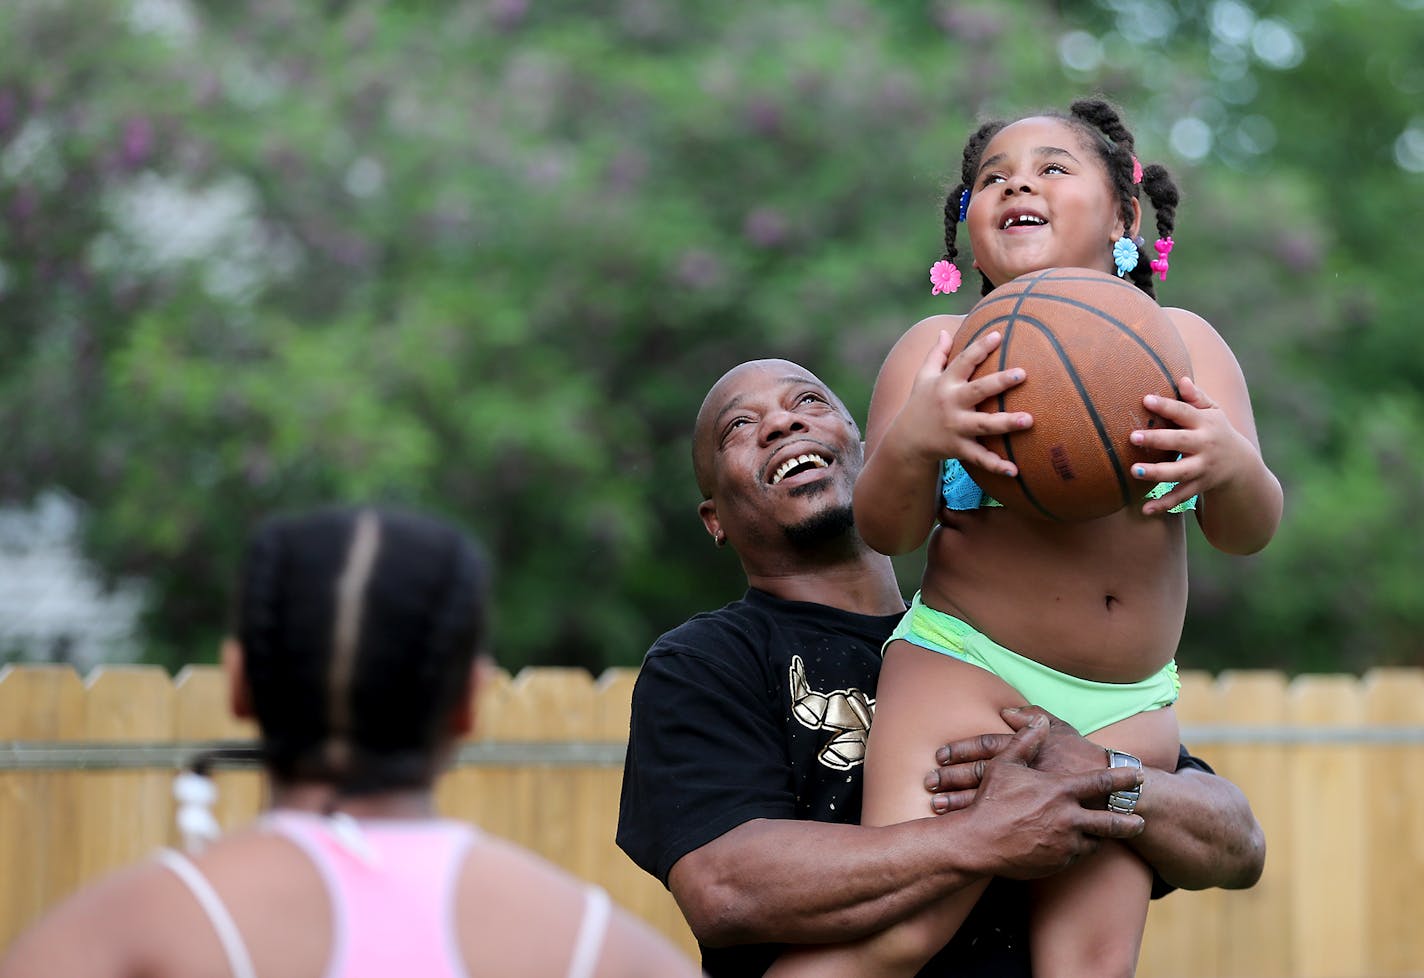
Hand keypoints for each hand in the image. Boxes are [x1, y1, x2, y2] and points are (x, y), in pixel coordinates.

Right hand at [890, 328, 1031, 475]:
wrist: (905, 442)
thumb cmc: (919, 404)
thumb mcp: (922, 377)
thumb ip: (936, 355)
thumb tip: (945, 331)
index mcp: (945, 383)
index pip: (963, 361)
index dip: (980, 348)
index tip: (999, 335)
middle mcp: (951, 404)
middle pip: (978, 391)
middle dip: (999, 382)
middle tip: (1023, 374)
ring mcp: (955, 427)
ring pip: (983, 425)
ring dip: (1006, 423)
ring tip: (1030, 420)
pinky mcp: (958, 448)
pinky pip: (979, 457)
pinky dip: (995, 464)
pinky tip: (1015, 470)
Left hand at [925, 706, 1107, 812]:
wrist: (1116, 795)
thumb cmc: (1084, 758)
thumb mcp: (1062, 731)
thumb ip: (1033, 718)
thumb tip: (1006, 710)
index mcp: (1027, 751)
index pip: (986, 747)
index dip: (960, 751)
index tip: (938, 757)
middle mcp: (1025, 776)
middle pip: (980, 777)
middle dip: (951, 781)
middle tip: (929, 784)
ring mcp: (1029, 803)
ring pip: (987, 805)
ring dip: (960, 806)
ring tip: (937, 808)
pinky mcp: (1034, 825)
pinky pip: (1002, 826)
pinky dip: (981, 826)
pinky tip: (963, 830)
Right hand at [956, 713, 1143, 878]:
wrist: (977, 843)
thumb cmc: (990, 801)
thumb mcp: (1005, 765)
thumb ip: (1026, 741)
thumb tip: (1038, 720)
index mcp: (1060, 791)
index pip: (1101, 783)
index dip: (1122, 778)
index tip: (1139, 776)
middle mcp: (1068, 818)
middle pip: (1110, 822)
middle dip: (1129, 822)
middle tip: (1141, 822)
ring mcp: (1064, 844)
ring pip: (1093, 843)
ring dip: (1099, 838)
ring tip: (1103, 836)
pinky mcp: (1056, 863)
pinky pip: (1075, 857)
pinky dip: (1077, 850)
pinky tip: (1074, 847)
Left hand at [1128, 376, 1260, 514]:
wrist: (1241, 465)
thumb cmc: (1216, 431)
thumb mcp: (1213, 412)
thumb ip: (1197, 397)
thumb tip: (1181, 380)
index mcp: (1206, 423)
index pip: (1184, 412)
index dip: (1166, 406)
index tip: (1145, 399)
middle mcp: (1205, 446)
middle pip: (1179, 442)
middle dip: (1157, 440)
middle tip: (1132, 437)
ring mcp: (1202, 468)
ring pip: (1179, 473)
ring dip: (1157, 473)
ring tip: (1134, 470)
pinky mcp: (1199, 486)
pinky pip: (1180, 497)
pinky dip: (1163, 504)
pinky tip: (1145, 509)